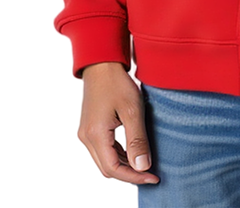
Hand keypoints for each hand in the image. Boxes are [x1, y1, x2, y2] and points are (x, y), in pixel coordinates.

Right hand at [76, 62, 159, 185]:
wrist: (102, 62)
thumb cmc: (117, 82)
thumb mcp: (132, 110)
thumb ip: (137, 140)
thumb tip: (142, 168)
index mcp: (95, 134)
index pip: (113, 169)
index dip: (134, 177)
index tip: (153, 177)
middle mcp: (86, 137)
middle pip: (107, 168)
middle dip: (129, 174)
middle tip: (151, 173)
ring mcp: (86, 132)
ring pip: (104, 160)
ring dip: (124, 165)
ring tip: (145, 164)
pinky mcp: (89, 127)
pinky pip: (103, 149)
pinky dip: (118, 155)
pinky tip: (132, 151)